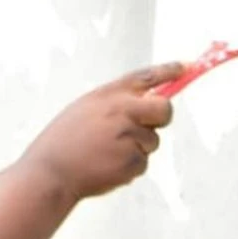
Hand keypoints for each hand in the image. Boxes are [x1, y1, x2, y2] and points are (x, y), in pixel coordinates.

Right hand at [23, 63, 183, 200]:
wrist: (51, 171)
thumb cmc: (65, 140)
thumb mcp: (85, 108)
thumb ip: (114, 104)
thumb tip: (145, 104)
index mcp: (108, 95)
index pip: (145, 77)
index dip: (168, 70)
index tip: (186, 67)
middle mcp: (122, 112)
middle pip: (164, 109)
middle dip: (161, 117)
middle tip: (146, 126)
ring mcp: (129, 137)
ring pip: (152, 141)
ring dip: (136, 147)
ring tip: (105, 152)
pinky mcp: (133, 162)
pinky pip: (142, 162)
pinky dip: (129, 166)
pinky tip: (105, 166)